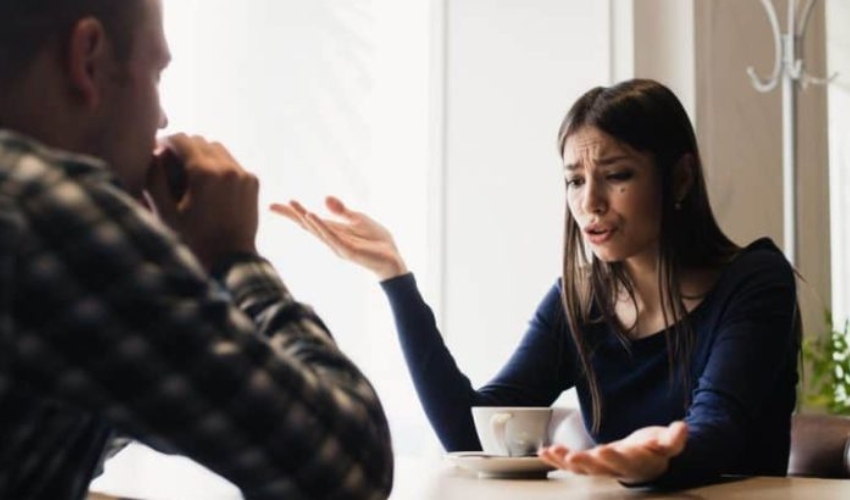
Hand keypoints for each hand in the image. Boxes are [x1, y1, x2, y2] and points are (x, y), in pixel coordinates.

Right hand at [146, 134, 258, 269]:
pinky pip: (233, 163)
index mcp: (204, 172)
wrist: (229, 258)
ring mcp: (243, 174)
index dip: (166, 142)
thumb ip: (154, 179)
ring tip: (192, 173)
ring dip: (203, 155)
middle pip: (200, 141)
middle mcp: (226, 167)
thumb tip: (154, 153)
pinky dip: (220, 167)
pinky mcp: (253, 182)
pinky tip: (211, 184)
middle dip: (185, 148)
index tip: (158, 151)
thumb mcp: (165, 212)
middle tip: (173, 163)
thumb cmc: (192, 239)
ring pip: (218, 150)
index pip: (182, 140)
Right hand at [270, 197, 407, 279]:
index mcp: (333, 231)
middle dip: (291, 216)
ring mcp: (338, 246)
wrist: (393, 258)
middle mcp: (332, 239)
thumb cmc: (377, 241)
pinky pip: (332, 236)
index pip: (309, 220)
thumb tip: (324, 198)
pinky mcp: (348, 250)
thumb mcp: (359, 219)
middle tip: (271, 206)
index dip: (293, 212)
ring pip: (317, 231)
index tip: (275, 205)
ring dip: (305, 218)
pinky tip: (311, 216)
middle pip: (307, 225)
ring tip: (292, 207)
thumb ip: (342, 211)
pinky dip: (321, 227)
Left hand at [538, 421, 687, 483]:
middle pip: (599, 468)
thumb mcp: (668, 443)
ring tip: (553, 452)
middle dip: (585, 462)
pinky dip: (556, 460)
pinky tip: (544, 452)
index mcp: (634, 463)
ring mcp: (599, 468)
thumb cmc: (655, 450)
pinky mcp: (588, 464)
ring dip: (565, 462)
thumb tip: (682, 428)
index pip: (624, 462)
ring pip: (581, 469)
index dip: (615, 457)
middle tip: (572, 455)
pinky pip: (569, 465)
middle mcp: (614, 468)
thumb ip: (674, 439)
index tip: (605, 449)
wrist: (645, 462)